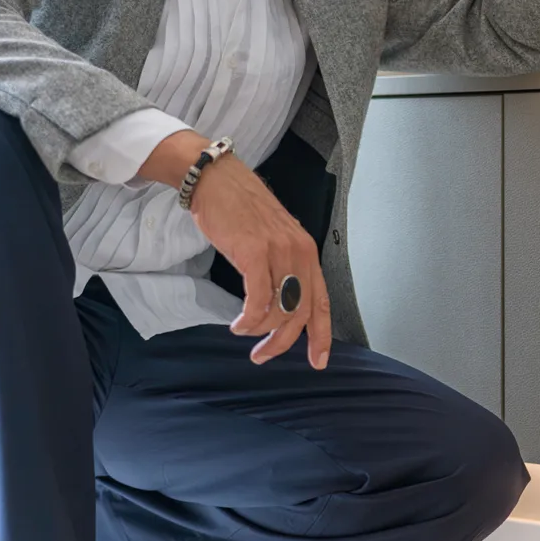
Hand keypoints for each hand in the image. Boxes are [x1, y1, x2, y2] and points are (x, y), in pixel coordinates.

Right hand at [142, 131, 330, 366]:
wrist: (217, 179)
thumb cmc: (240, 209)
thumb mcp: (273, 238)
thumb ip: (282, 267)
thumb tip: (281, 305)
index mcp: (307, 252)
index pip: (322, 302)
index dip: (322, 335)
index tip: (318, 361)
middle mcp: (299, 252)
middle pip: (301, 313)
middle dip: (282, 342)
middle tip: (262, 356)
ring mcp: (279, 252)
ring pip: (280, 310)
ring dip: (259, 331)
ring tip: (243, 332)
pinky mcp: (254, 252)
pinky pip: (257, 300)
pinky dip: (248, 319)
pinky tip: (237, 324)